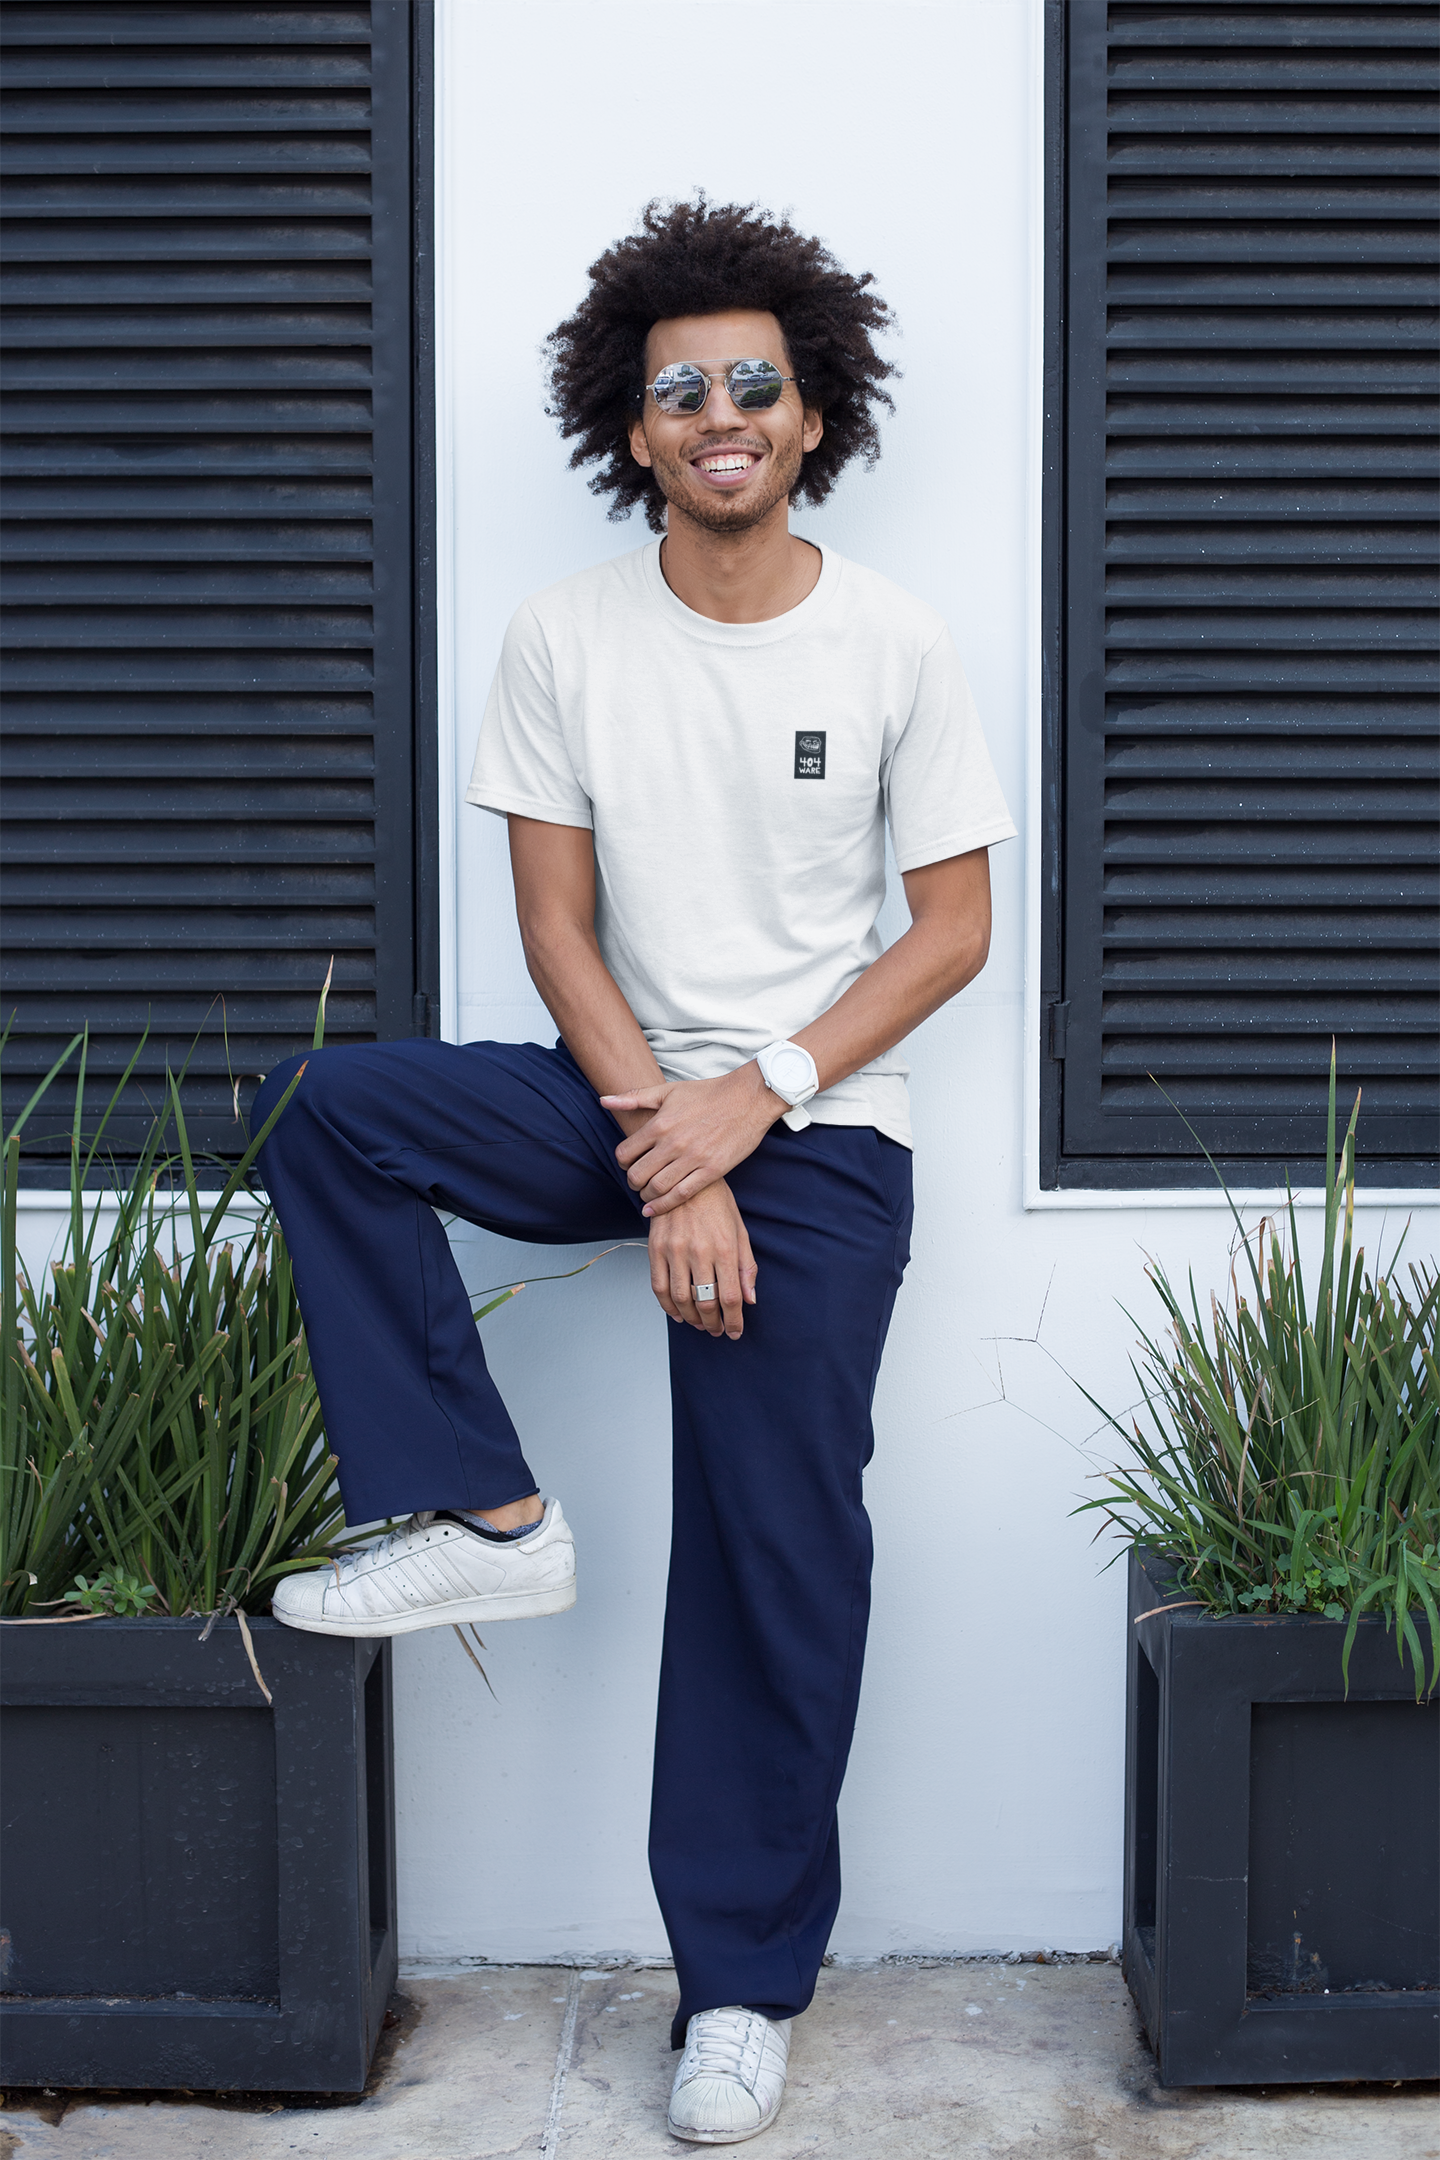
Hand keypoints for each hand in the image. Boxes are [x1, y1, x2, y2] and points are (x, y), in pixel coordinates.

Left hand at [601, 1065, 783, 1215]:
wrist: (748, 1098)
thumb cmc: (707, 1093)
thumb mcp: (668, 1090)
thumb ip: (633, 1097)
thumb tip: (603, 1100)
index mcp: (659, 1124)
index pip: (625, 1154)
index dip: (622, 1162)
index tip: (628, 1164)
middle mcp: (673, 1143)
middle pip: (637, 1175)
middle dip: (632, 1182)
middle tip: (636, 1183)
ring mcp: (692, 1159)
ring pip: (657, 1188)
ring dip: (646, 1196)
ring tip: (648, 1194)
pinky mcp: (711, 1171)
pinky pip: (681, 1194)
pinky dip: (664, 1205)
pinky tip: (655, 1209)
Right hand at [647, 1181, 757, 1338]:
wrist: (685, 1177)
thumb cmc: (717, 1202)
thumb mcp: (740, 1231)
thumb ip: (746, 1267)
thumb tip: (749, 1299)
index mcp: (725, 1248)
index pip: (730, 1297)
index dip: (734, 1321)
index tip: (735, 1331)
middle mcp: (699, 1251)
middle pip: (706, 1303)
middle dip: (713, 1324)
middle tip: (717, 1331)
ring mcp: (674, 1250)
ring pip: (681, 1300)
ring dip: (692, 1319)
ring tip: (700, 1324)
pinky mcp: (656, 1248)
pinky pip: (659, 1287)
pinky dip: (668, 1306)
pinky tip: (678, 1313)